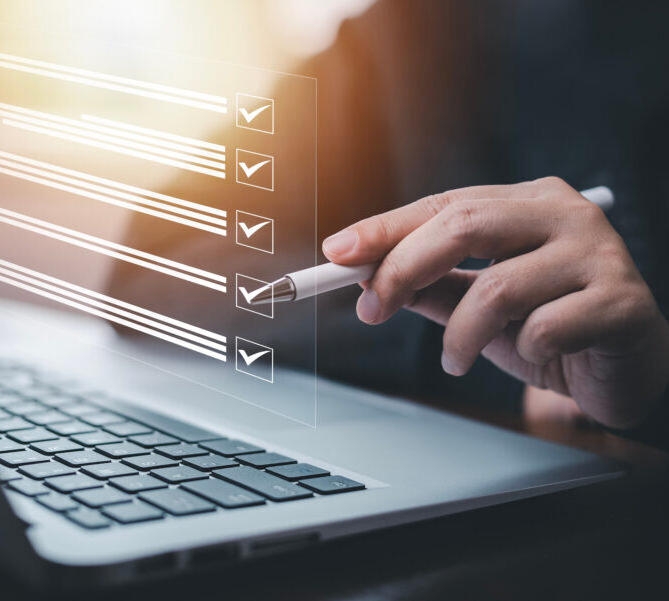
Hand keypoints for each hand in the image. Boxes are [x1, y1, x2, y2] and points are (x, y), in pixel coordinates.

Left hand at [322, 177, 668, 428]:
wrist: (624, 371)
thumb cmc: (548, 330)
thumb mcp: (478, 308)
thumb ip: (431, 288)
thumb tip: (366, 278)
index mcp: (528, 202)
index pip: (446, 205)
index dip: (386, 228)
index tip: (337, 254)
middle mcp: (564, 213)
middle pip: (466, 226)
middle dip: (403, 270)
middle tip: (371, 311)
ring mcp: (599, 251)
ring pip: (499, 286)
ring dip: (461, 336)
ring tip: (456, 361)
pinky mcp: (623, 299)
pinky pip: (544, 328)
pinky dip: (522, 352)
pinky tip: (535, 357)